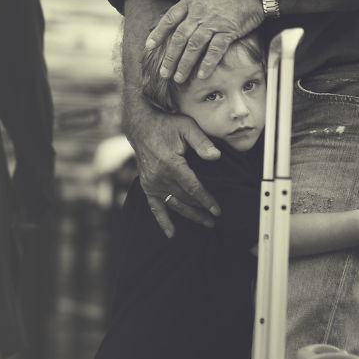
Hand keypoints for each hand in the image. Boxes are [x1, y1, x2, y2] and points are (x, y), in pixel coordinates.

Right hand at [125, 95, 221, 237]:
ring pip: (174, 204)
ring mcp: (152, 183)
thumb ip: (202, 142)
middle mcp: (160, 177)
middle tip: (215, 219)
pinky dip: (163, 221)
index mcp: (171, 165)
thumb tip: (216, 157)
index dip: (206, 200)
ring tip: (205, 223)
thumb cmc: (166, 124)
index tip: (217, 211)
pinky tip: (171, 234)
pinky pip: (154, 207)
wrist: (140, 126)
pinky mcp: (147, 185)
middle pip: (185, 198)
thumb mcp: (186, 126)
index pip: (193, 187)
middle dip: (201, 209)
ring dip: (190, 215)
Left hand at [145, 0, 262, 82]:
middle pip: (179, 37)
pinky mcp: (228, 30)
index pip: (169, 19)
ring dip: (185, 64)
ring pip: (194, 46)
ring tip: (179, 78)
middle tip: (163, 73)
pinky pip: (216, 49)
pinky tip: (202, 75)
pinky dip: (208, 63)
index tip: (148, 47)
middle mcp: (199, 13)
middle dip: (170, 57)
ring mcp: (213, 23)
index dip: (158, 33)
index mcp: (191, 2)